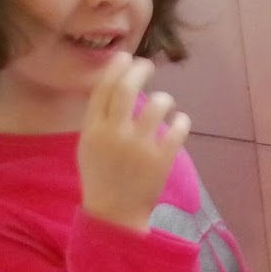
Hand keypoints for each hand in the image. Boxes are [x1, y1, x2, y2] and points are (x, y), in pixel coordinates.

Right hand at [77, 54, 191, 231]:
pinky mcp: (161, 159)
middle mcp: (115, 134)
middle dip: (140, 70)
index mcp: (93, 129)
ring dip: (164, 99)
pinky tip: (180, 121)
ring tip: (165, 103)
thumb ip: (99, 118)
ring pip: (157, 105)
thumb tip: (113, 86)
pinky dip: (181, 121)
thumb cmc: (101, 177)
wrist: (114, 214)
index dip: (116, 68)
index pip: (103, 88)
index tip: (126, 58)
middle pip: (128, 88)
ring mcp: (139, 147)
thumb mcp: (89, 146)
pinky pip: (177, 129)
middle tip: (148, 65)